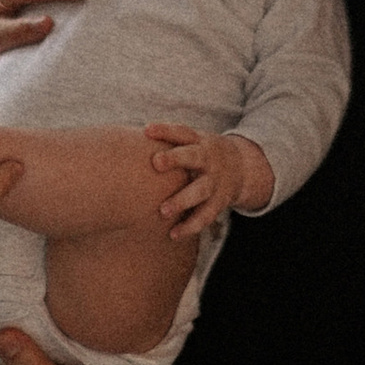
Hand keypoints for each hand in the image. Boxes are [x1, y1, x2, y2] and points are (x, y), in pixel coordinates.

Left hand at [145, 125, 271, 239]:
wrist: (243, 167)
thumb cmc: (200, 153)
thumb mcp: (191, 142)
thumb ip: (166, 143)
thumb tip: (121, 144)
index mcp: (199, 141)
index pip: (182, 132)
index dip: (165, 130)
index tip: (146, 130)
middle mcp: (208, 159)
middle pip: (194, 157)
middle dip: (176, 159)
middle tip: (155, 163)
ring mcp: (215, 181)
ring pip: (200, 190)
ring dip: (182, 200)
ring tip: (163, 210)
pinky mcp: (219, 202)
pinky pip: (205, 215)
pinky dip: (190, 226)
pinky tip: (174, 234)